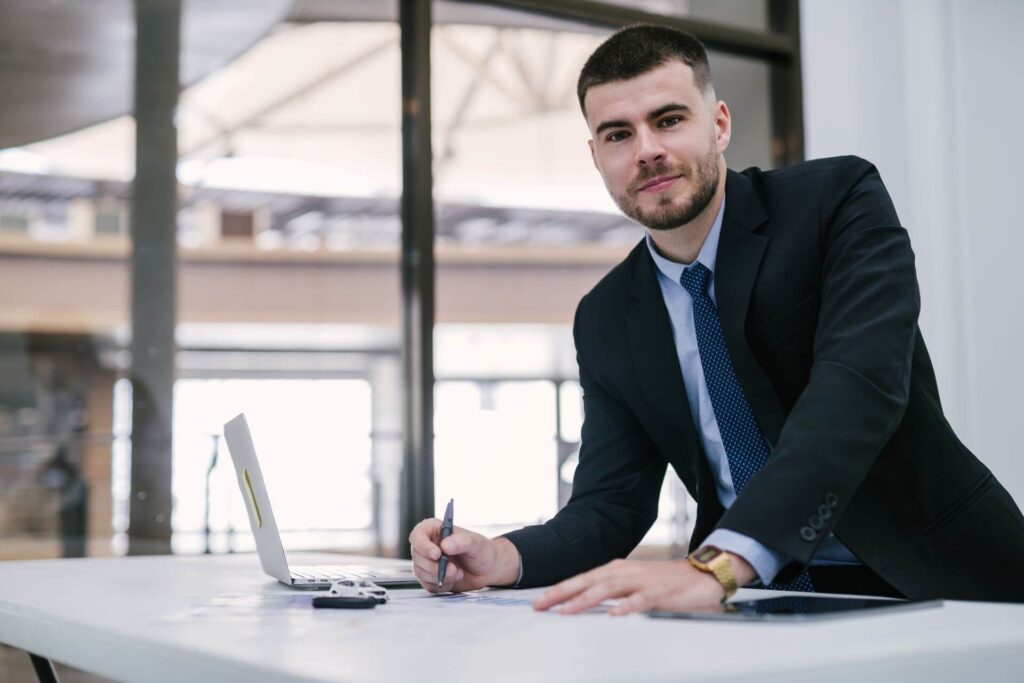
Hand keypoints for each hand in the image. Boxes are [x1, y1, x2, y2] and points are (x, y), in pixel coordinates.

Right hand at [408, 518, 520, 592]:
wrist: (487, 569)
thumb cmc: (482, 550)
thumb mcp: (476, 543)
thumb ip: (461, 542)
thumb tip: (445, 545)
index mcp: (435, 530)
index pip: (417, 535)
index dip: (422, 545)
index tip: (437, 554)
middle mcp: (428, 546)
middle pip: (417, 556)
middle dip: (434, 566)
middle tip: (453, 569)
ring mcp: (428, 562)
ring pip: (420, 572)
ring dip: (439, 576)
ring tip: (458, 573)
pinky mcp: (431, 578)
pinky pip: (428, 585)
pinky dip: (441, 585)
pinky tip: (454, 579)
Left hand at [532, 553, 754, 615]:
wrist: (701, 573)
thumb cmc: (664, 581)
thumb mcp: (632, 584)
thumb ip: (610, 592)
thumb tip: (582, 604)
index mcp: (616, 570)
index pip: (582, 579)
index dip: (559, 589)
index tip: (538, 601)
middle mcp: (625, 572)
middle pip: (588, 581)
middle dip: (562, 593)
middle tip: (540, 605)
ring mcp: (642, 581)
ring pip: (608, 588)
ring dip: (586, 599)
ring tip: (567, 611)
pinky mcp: (660, 592)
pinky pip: (641, 600)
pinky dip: (627, 606)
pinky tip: (614, 614)